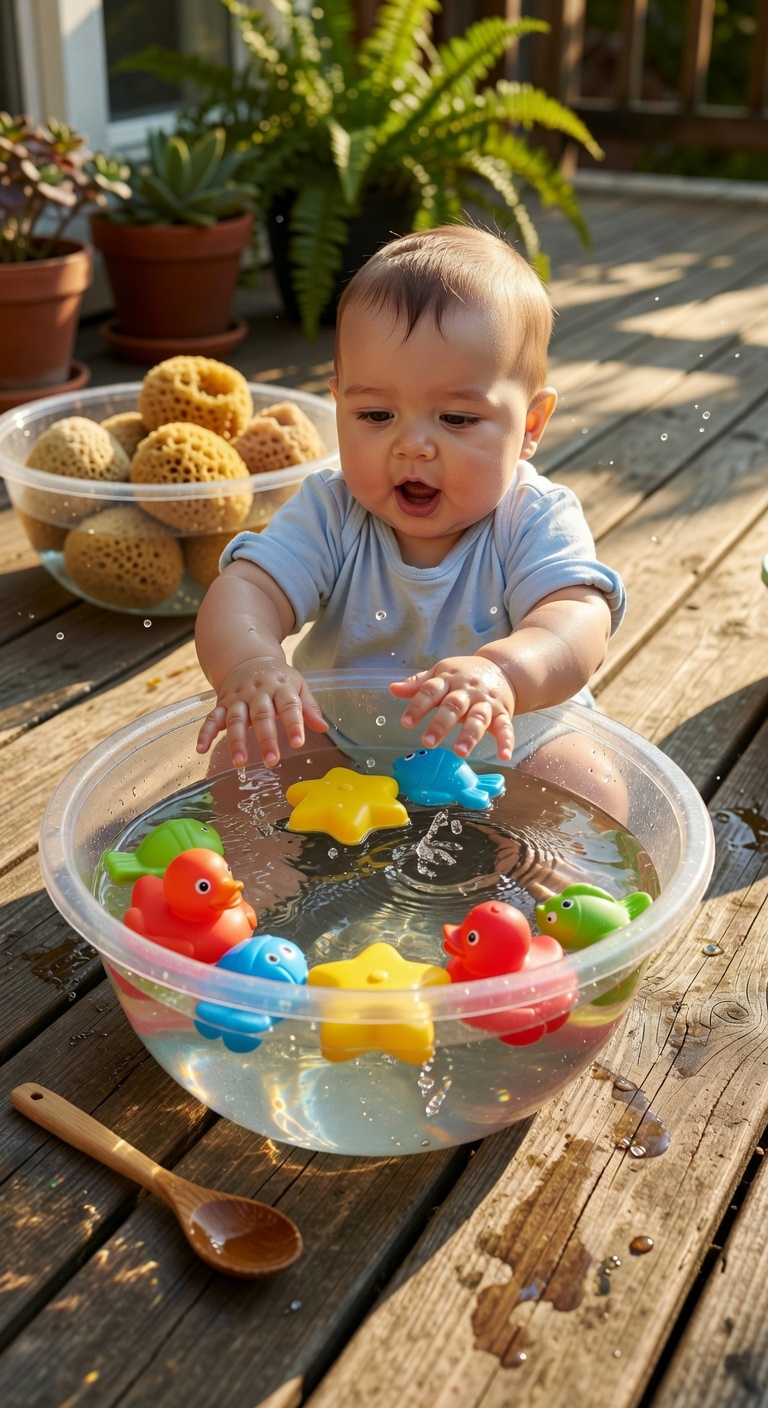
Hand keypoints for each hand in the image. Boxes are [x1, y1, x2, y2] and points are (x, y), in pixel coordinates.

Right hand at [196, 656, 327, 766]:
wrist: (248, 658)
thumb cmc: (278, 678)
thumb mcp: (297, 686)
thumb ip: (309, 707)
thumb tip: (323, 728)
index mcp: (280, 687)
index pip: (289, 706)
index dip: (294, 725)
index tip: (298, 743)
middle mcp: (258, 692)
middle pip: (261, 716)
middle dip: (266, 739)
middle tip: (272, 761)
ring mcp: (238, 698)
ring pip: (236, 719)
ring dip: (237, 741)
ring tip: (240, 762)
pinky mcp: (222, 703)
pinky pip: (212, 718)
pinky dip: (205, 733)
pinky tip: (201, 749)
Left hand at [390, 657, 515, 759]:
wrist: (502, 668)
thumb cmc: (465, 674)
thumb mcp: (441, 674)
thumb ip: (418, 684)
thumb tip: (393, 689)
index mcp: (449, 680)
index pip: (430, 691)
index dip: (418, 706)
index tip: (406, 723)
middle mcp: (467, 691)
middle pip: (453, 706)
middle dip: (441, 724)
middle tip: (428, 742)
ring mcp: (486, 702)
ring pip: (478, 718)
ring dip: (469, 735)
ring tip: (460, 752)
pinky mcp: (502, 713)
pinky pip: (505, 727)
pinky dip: (506, 741)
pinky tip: (503, 755)